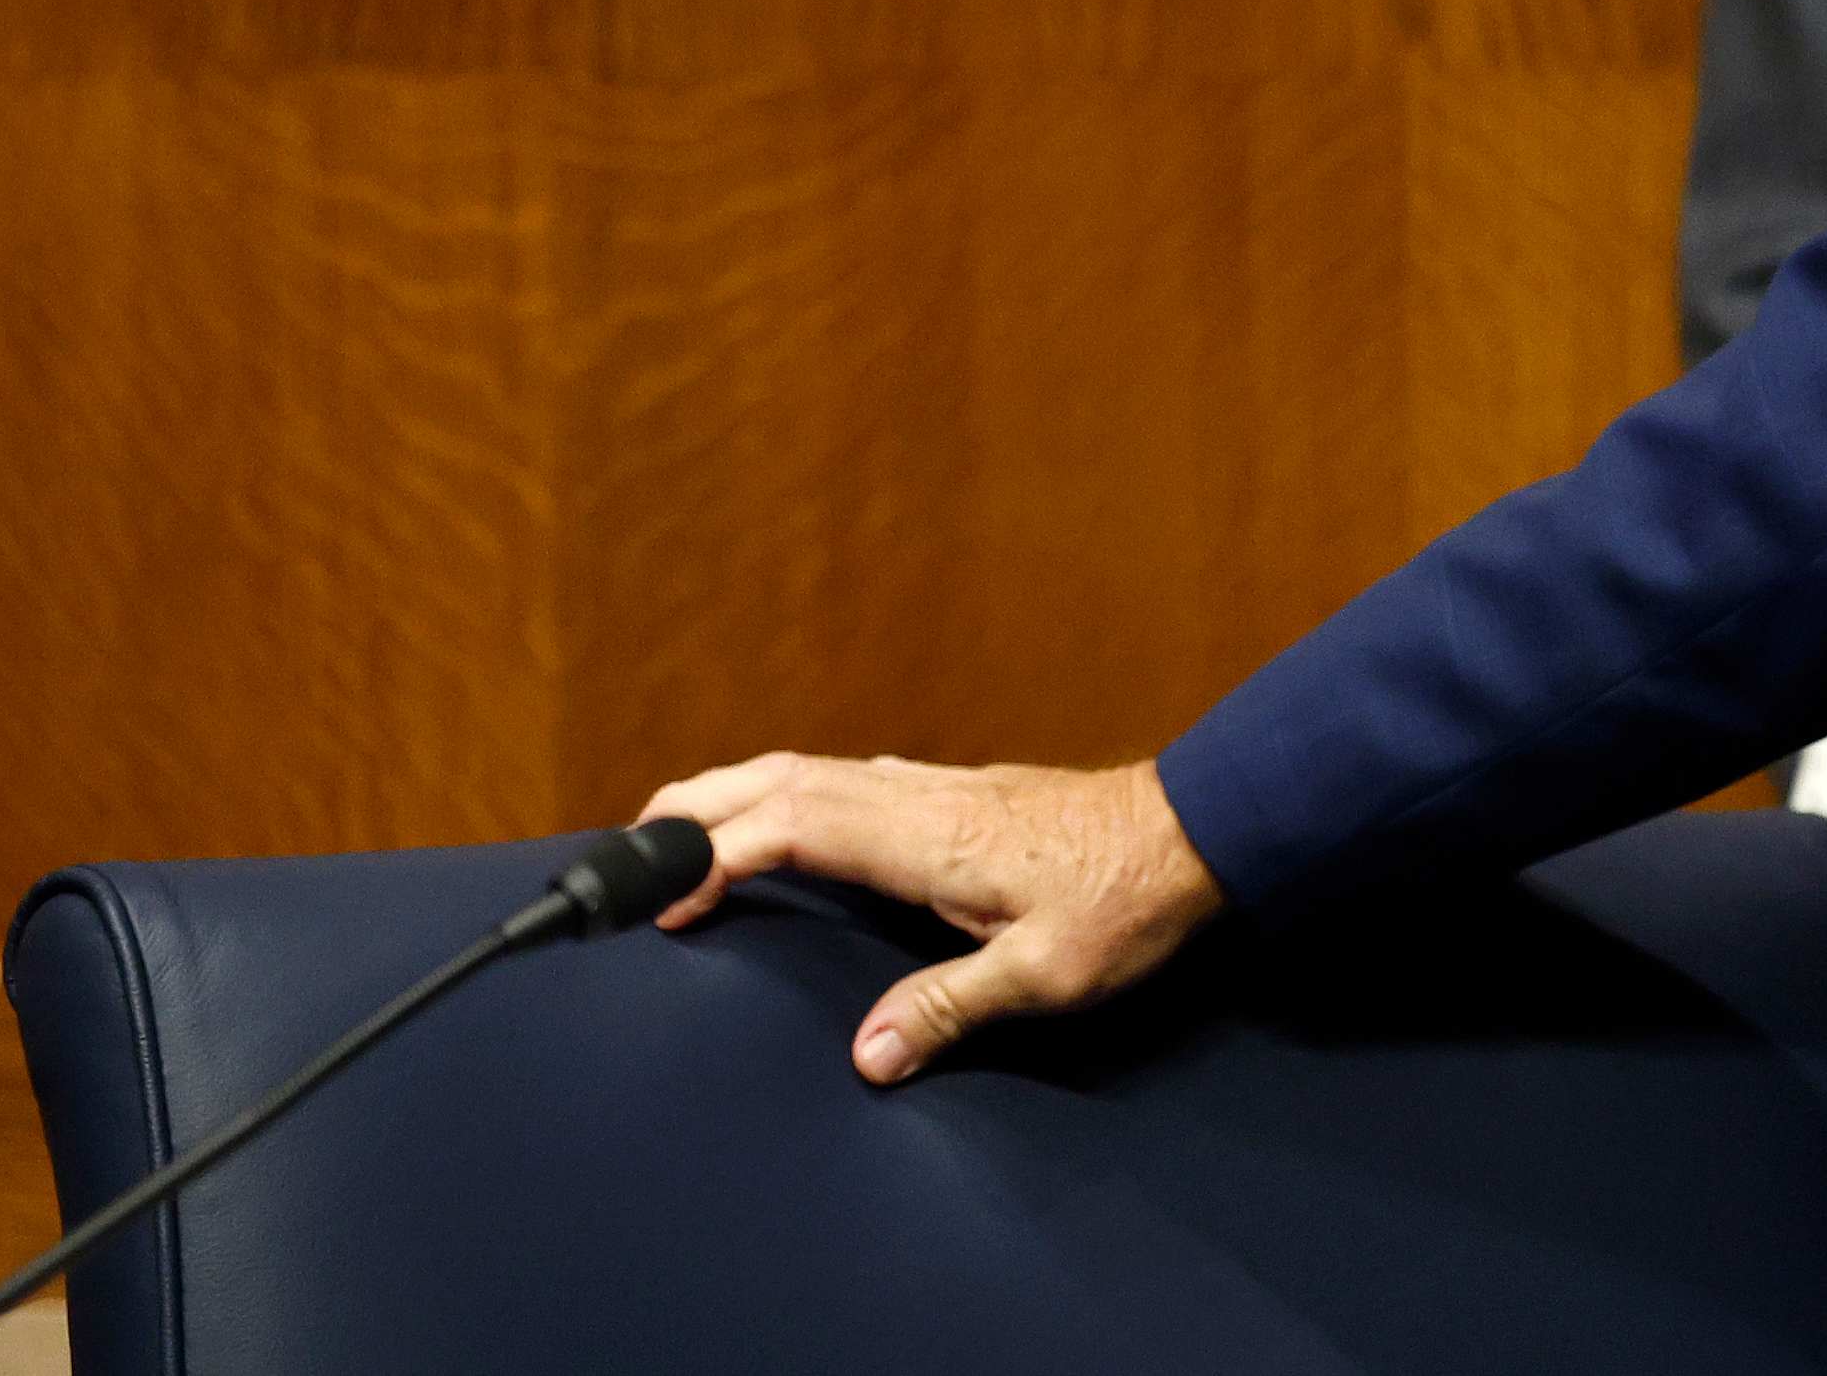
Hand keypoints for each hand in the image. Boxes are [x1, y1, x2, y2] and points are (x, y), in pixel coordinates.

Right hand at [638, 752, 1226, 1083]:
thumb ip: (952, 1008)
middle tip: (627, 850)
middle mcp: (919, 797)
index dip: (713, 856)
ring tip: (678, 832)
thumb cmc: (1129, 901)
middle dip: (696, 804)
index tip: (660, 902)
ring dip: (737, 792)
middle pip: (780, 778)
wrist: (1199, 830)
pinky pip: (846, 777)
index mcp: (923, 837)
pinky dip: (788, 792)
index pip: (789, 827)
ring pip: (811, 768)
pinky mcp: (955, 790)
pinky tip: (785, 819)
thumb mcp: (1047, 974)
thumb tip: (867, 1057)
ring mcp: (936, 785)